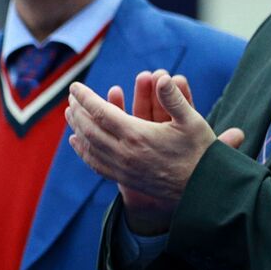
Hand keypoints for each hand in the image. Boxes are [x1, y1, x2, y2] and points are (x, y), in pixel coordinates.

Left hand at [67, 71, 239, 230]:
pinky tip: (77, 142)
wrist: (201, 191)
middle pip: (90, 129)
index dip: (86, 98)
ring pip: (90, 146)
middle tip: (71, 97)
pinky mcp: (125, 180)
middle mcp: (125, 153)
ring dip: (77, 128)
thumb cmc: (199, 153)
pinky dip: (83, 151)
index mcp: (137, 135)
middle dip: (78, 111)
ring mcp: (123, 169)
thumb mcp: (192, 121)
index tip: (75, 86)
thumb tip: (162, 78)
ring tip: (70, 114)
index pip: (101, 112)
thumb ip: (174, 98)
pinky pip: (96, 164)